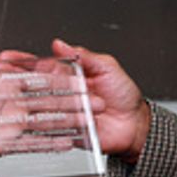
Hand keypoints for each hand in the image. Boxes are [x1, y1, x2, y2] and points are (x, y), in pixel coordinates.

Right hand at [51, 40, 150, 162]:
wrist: (135, 122)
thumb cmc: (123, 94)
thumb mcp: (107, 67)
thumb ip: (84, 56)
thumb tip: (60, 45)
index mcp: (71, 76)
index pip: (49, 69)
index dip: (42, 67)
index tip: (40, 66)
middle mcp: (65, 94)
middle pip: (46, 90)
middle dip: (53, 88)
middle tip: (74, 89)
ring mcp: (66, 113)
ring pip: (51, 110)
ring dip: (65, 106)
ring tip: (87, 104)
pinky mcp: (68, 131)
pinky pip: (58, 130)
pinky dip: (65, 125)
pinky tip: (78, 120)